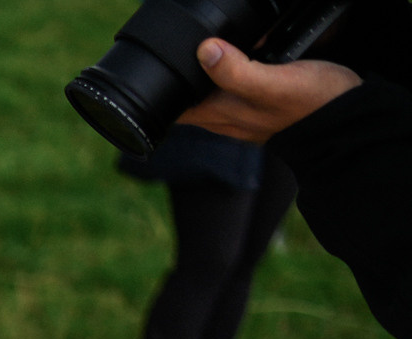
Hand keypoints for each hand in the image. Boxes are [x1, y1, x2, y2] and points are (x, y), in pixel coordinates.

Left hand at [176, 39, 359, 141]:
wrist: (349, 120)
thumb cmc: (313, 103)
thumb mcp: (272, 83)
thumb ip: (235, 71)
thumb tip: (204, 50)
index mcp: (222, 114)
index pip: (175, 108)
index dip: (163, 90)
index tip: (157, 70)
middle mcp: (229, 119)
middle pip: (189, 103)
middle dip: (180, 83)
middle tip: (177, 58)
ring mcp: (246, 116)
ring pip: (212, 98)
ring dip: (206, 80)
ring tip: (208, 56)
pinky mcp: (265, 108)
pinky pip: (237, 93)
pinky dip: (233, 77)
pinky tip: (243, 60)